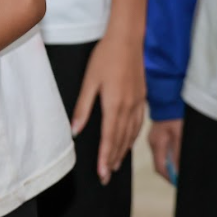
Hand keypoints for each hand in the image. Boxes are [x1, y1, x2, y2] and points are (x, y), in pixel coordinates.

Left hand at [72, 31, 146, 183]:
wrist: (128, 39)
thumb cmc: (105, 57)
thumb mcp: (89, 81)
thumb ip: (83, 107)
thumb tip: (75, 130)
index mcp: (114, 104)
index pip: (108, 137)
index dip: (104, 157)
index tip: (101, 173)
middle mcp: (129, 107)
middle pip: (121, 140)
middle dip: (113, 159)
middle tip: (106, 177)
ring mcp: (138, 103)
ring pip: (131, 134)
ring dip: (123, 151)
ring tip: (115, 165)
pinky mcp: (142, 98)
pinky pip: (138, 124)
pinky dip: (132, 137)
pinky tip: (128, 143)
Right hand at [148, 118, 182, 183]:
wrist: (169, 102)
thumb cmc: (176, 116)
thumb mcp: (180, 136)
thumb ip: (178, 154)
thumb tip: (178, 170)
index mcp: (157, 144)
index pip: (160, 168)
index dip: (169, 177)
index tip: (177, 183)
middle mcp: (153, 143)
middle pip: (159, 165)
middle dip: (169, 173)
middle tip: (180, 179)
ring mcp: (153, 140)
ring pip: (160, 158)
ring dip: (169, 166)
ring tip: (179, 170)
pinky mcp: (157, 137)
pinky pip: (161, 151)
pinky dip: (168, 158)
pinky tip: (176, 159)